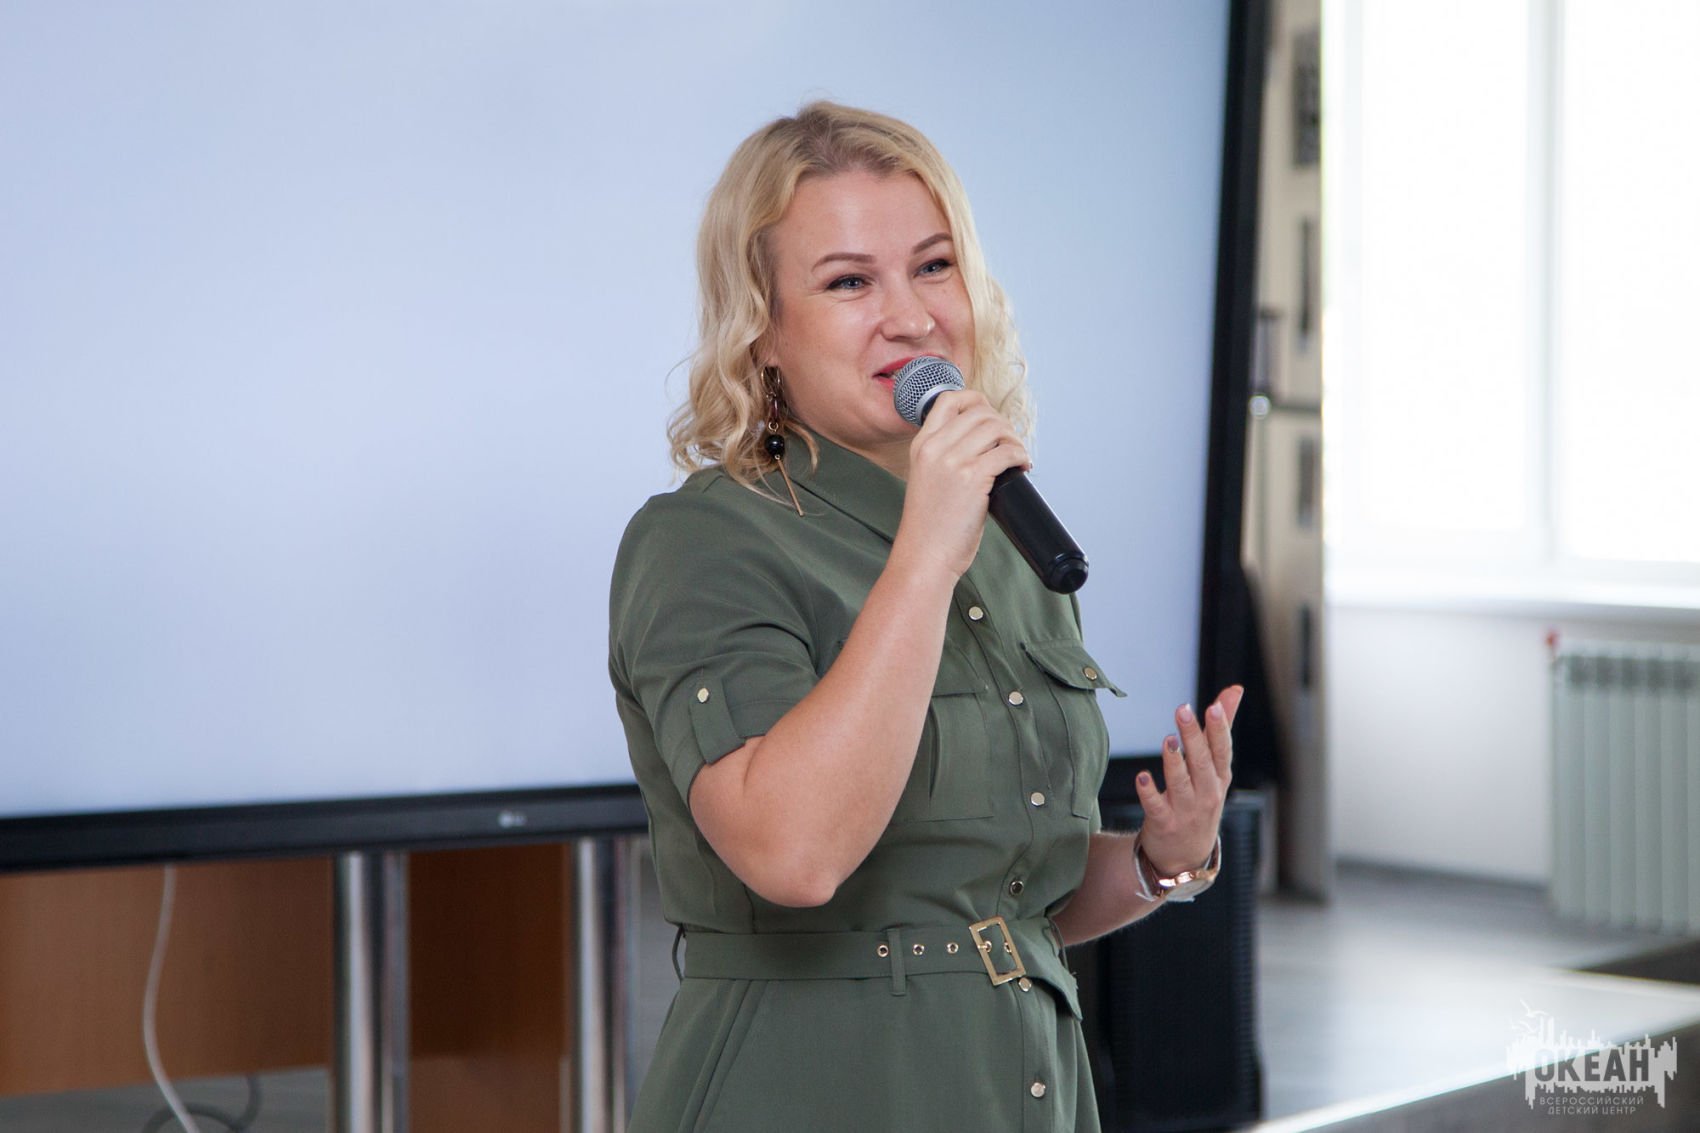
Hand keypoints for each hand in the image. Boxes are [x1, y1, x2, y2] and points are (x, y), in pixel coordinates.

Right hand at [893, 390, 1028, 578]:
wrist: (924, 555)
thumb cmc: (929, 526)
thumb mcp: (926, 479)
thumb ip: (944, 456)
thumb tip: (983, 442)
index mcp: (922, 445)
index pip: (948, 400)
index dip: (975, 401)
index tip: (990, 417)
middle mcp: (935, 448)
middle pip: (979, 412)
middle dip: (1002, 424)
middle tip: (1009, 444)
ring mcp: (953, 461)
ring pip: (995, 427)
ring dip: (1014, 439)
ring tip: (1017, 456)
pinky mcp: (973, 478)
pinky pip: (1007, 452)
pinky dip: (1021, 456)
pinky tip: (1022, 467)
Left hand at [1134, 685, 1241, 876]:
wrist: (1186, 855)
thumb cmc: (1201, 800)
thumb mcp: (1216, 768)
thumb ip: (1222, 727)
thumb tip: (1235, 689)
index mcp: (1219, 776)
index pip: (1222, 750)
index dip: (1220, 729)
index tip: (1214, 706)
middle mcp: (1207, 793)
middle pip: (1202, 763)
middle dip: (1194, 737)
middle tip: (1183, 710)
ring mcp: (1186, 810)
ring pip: (1180, 783)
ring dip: (1174, 762)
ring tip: (1168, 740)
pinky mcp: (1164, 823)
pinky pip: (1156, 806)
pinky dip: (1149, 792)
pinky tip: (1142, 777)